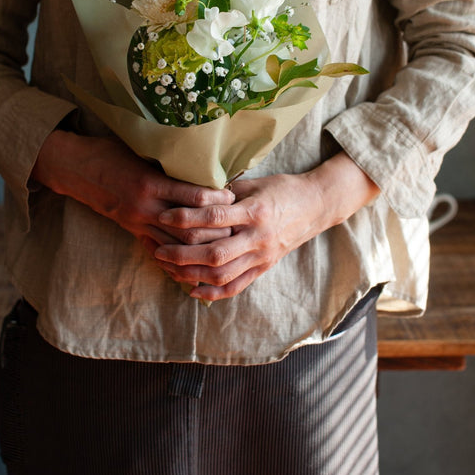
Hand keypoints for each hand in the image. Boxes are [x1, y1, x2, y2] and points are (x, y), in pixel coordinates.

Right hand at [31, 130, 234, 253]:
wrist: (76, 168)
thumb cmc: (112, 152)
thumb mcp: (141, 150)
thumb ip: (170, 161)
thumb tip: (205, 161)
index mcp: (150, 183)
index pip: (192, 196)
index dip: (216, 198)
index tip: (233, 195)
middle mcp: (145, 207)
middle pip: (189, 229)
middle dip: (215, 230)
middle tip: (235, 227)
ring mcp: (138, 223)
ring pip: (176, 247)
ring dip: (200, 249)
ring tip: (222, 246)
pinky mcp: (132, 232)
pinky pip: (159, 252)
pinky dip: (178, 260)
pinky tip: (195, 264)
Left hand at [154, 152, 379, 300]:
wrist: (316, 205)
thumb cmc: (282, 188)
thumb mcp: (255, 183)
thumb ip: (225, 191)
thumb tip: (192, 191)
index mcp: (254, 211)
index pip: (214, 217)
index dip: (186, 218)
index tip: (164, 215)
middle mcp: (258, 237)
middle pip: (214, 253)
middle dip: (182, 254)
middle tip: (157, 250)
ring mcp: (262, 256)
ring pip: (222, 274)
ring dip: (192, 275)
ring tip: (170, 269)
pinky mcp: (265, 268)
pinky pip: (237, 286)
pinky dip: (214, 292)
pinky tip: (193, 289)